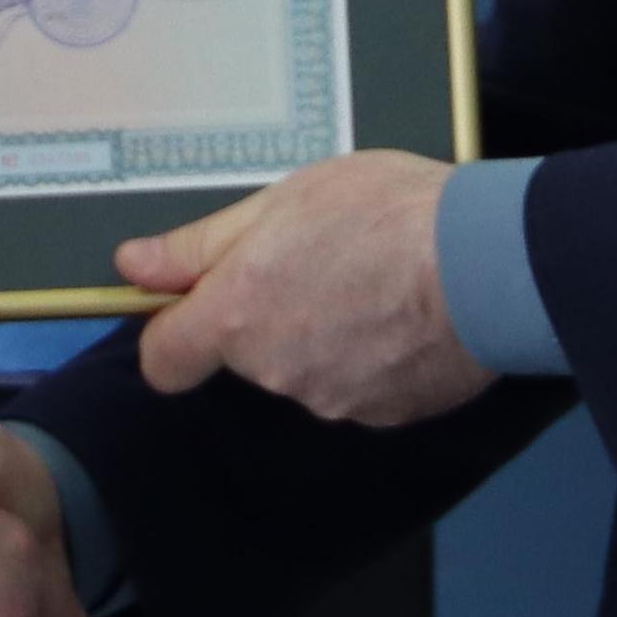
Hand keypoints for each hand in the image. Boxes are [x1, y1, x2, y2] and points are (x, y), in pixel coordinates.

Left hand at [119, 149, 494, 426]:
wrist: (486, 261)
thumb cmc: (383, 213)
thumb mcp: (281, 200)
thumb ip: (200, 246)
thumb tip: (131, 268)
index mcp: (237, 318)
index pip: (163, 361)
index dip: (174, 331)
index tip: (197, 304)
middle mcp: (275, 372)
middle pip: (245, 353)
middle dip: (270, 313)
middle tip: (321, 256)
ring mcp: (333, 401)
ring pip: (305, 368)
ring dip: (324, 332)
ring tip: (374, 278)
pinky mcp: (386, 415)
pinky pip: (359, 385)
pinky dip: (372, 356)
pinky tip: (404, 312)